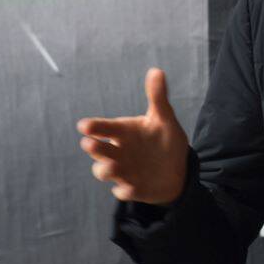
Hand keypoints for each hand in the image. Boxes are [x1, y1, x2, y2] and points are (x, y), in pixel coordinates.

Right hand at [76, 68, 189, 204]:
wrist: (178, 168)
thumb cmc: (164, 141)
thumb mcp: (164, 119)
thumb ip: (158, 97)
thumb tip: (157, 71)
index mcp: (122, 133)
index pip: (103, 128)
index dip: (94, 127)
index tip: (85, 125)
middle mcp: (118, 152)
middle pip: (100, 150)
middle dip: (94, 148)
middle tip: (89, 144)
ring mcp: (123, 171)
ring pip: (105, 172)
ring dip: (105, 170)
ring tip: (111, 168)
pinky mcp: (133, 188)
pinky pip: (124, 192)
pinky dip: (125, 191)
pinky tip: (130, 189)